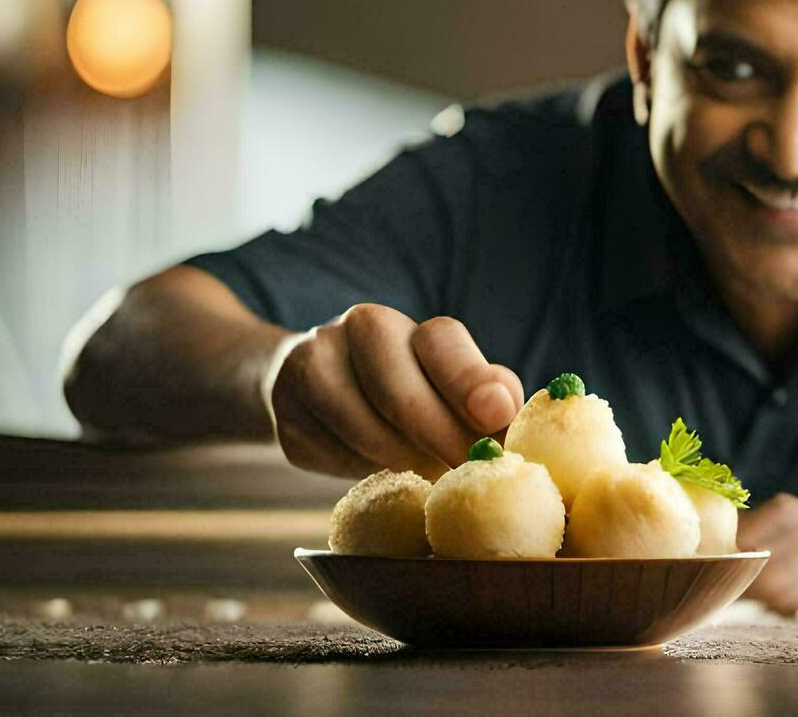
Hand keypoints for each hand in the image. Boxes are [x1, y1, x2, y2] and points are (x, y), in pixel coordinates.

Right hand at [269, 304, 522, 478]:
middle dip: (440, 437)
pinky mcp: (286, 415)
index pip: (440, 342)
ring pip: (362, 429)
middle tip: (472, 471)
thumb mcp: (445, 382)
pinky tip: (377, 471)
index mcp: (402, 323)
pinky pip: (331, 456)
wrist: (312, 390)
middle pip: (398, 391)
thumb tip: (511, 414)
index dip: (469, 379)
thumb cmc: (403, 390)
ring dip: (402, 460)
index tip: (496, 414)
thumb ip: (483, 393)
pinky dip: (360, 470)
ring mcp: (311, 368)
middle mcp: (353, 331)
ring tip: (428, 475)